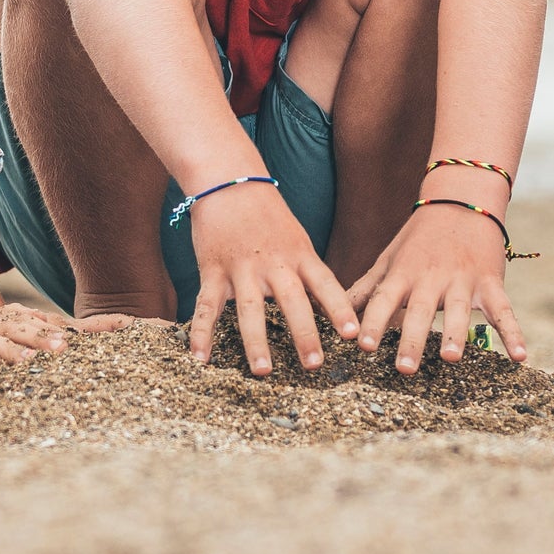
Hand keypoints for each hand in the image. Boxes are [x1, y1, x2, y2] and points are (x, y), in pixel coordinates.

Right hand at [188, 183, 358, 375]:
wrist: (230, 182)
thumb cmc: (269, 216)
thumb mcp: (297, 240)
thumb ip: (309, 274)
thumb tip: (332, 311)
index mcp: (299, 255)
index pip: (326, 285)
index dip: (340, 310)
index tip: (354, 336)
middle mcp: (274, 264)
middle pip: (292, 301)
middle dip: (304, 333)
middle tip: (315, 365)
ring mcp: (242, 268)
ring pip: (250, 309)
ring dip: (257, 342)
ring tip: (263, 371)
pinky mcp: (213, 271)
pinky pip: (207, 306)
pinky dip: (202, 334)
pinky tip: (200, 358)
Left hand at [349, 204, 525, 373]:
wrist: (462, 202)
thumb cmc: (418, 240)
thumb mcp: (388, 259)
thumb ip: (365, 289)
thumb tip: (329, 314)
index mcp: (403, 274)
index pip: (384, 300)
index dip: (373, 322)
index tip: (362, 346)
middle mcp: (431, 278)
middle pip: (420, 311)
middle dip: (413, 339)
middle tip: (405, 369)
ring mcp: (463, 280)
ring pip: (460, 309)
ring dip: (457, 333)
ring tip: (451, 358)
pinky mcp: (490, 282)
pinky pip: (504, 310)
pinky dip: (514, 333)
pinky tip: (520, 358)